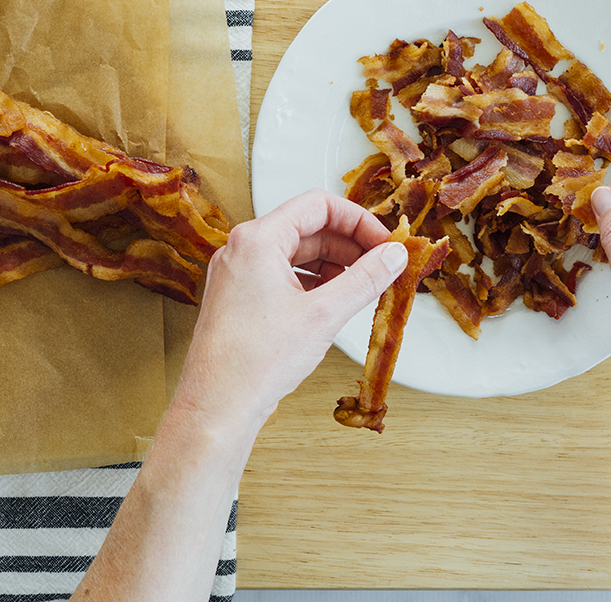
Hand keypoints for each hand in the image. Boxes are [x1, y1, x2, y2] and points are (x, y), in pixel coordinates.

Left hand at [174, 189, 408, 430]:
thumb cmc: (254, 361)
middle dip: (348, 244)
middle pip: (308, 227)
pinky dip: (312, 282)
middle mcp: (243, 249)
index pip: (317, 205)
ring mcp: (239, 273)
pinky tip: (334, 300)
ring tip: (363, 285)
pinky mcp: (241, 296)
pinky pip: (283, 274)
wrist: (217, 406)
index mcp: (257, 239)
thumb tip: (393, 256)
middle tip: (381, 264)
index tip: (383, 241)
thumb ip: (365, 279)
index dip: (357, 220)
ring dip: (333, 264)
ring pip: (296, 252)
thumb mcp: (323, 315)